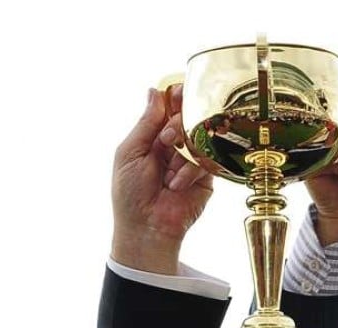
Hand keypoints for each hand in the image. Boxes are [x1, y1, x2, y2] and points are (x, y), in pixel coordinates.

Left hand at [111, 86, 213, 273]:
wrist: (147, 227)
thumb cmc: (130, 194)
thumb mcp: (130, 152)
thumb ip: (145, 122)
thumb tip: (154, 91)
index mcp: (153, 136)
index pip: (169, 107)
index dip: (175, 97)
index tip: (178, 92)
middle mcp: (174, 144)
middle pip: (188, 116)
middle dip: (177, 124)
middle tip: (165, 139)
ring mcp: (191, 159)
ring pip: (199, 136)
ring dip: (181, 151)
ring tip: (168, 175)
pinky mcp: (207, 176)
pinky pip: (207, 159)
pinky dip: (190, 170)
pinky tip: (176, 185)